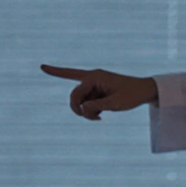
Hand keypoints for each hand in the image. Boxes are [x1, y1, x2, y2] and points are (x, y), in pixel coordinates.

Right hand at [39, 64, 157, 119]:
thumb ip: (97, 106)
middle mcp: (92, 78)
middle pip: (75, 95)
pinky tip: (101, 115)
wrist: (144, 92)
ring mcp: (94, 85)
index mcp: (95, 77)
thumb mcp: (116, 103)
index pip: (72, 78)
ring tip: (101, 117)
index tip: (41, 67)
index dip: (55, 72)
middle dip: (79, 109)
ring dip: (87, 112)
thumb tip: (82, 108)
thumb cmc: (132, 95)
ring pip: (81, 101)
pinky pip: (87, 103)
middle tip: (93, 119)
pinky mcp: (97, 92)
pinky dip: (91, 111)